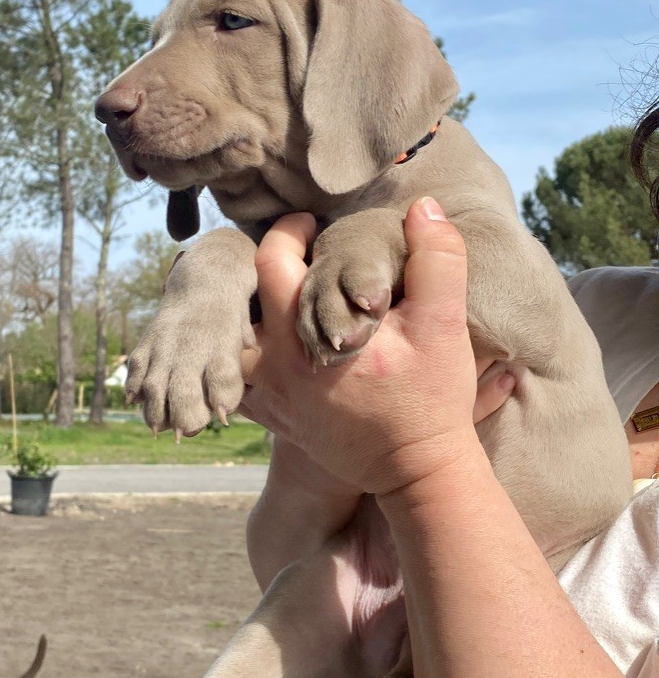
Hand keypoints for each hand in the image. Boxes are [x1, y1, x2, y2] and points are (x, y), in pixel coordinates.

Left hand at [240, 198, 512, 493]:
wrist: (417, 471)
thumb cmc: (430, 398)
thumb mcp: (444, 324)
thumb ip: (437, 259)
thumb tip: (423, 207)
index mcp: (307, 335)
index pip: (271, 262)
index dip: (288, 231)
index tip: (310, 222)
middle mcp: (276, 366)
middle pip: (242, 297)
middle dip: (265, 264)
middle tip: (294, 249)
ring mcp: (270, 396)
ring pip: (233, 339)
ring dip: (248, 310)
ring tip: (279, 291)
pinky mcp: (273, 418)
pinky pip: (239, 376)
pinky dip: (245, 352)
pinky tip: (271, 337)